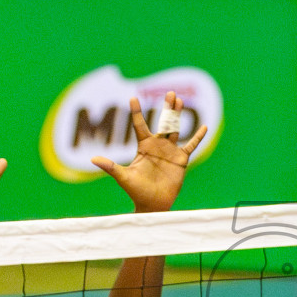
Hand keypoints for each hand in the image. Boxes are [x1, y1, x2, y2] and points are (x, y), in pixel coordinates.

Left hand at [92, 92, 207, 213]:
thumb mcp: (123, 177)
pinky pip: (191, 146)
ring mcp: (170, 152)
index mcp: (143, 147)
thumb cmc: (137, 192)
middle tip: (170, 92)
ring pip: (175, 129)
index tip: (133, 97)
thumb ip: (110, 167)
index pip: (139, 125)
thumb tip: (92, 160)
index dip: (136, 112)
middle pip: (162, 122)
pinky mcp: (181, 160)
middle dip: (167, 108)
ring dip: (178, 115)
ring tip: (180, 101)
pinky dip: (198, 137)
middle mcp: (157, 146)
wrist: (153, 204)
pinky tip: (204, 127)